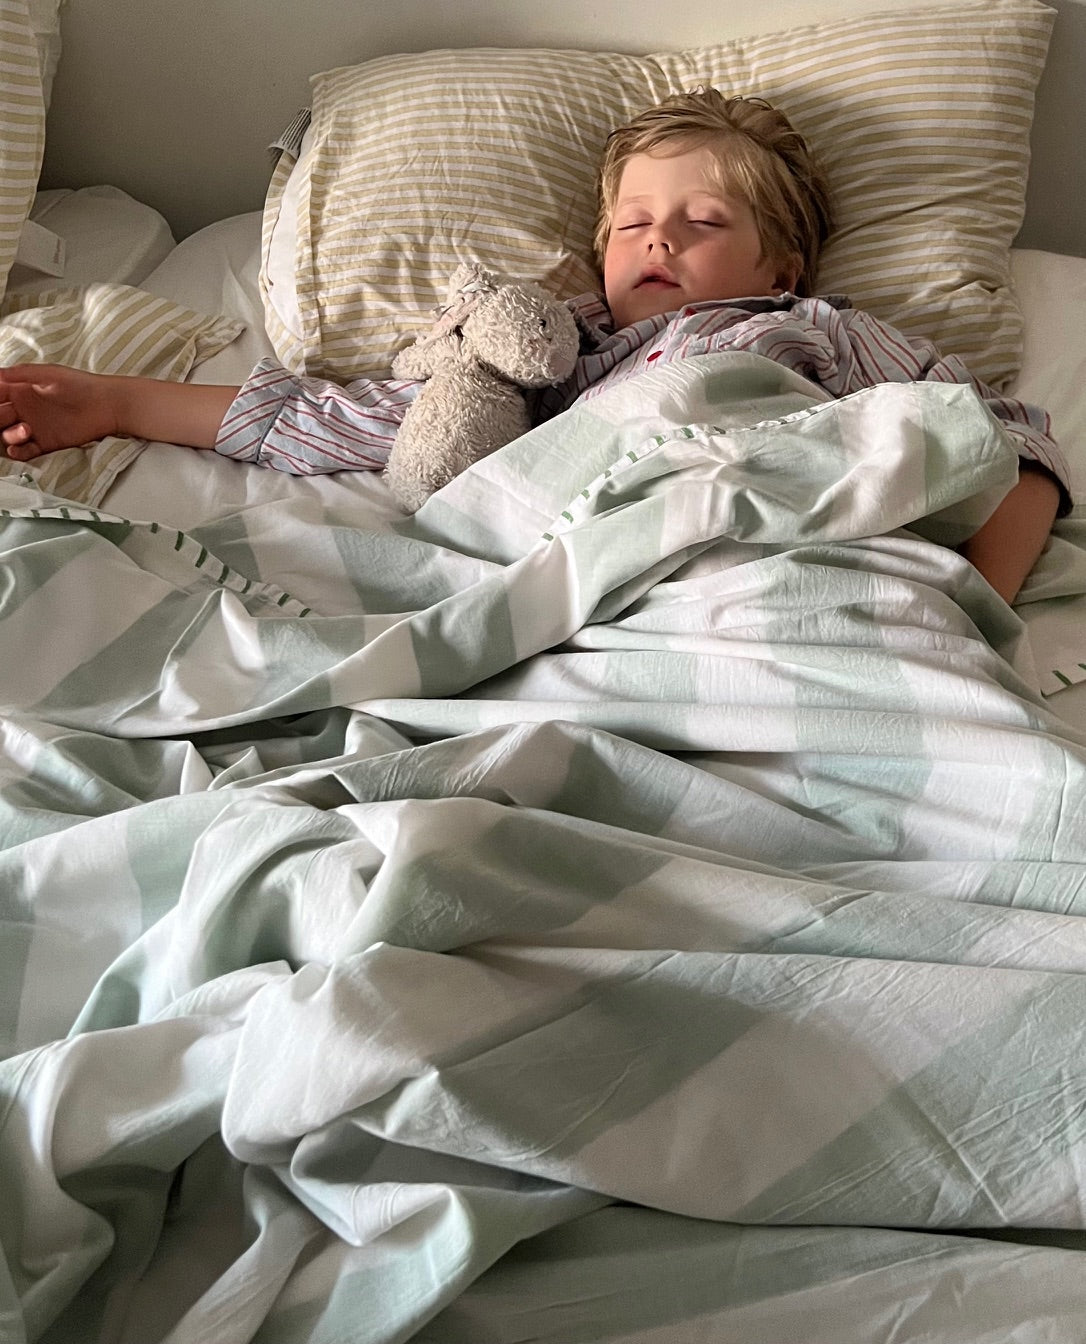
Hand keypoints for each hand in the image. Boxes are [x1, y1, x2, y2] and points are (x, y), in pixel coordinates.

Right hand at [0, 364, 118, 460]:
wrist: (108, 406)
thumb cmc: (81, 385)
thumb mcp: (48, 375)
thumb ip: (20, 374)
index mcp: (20, 390)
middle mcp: (23, 409)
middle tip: (6, 416)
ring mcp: (34, 428)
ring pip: (8, 435)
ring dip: (9, 435)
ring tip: (26, 430)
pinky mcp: (46, 444)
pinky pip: (25, 451)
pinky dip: (18, 452)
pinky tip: (17, 450)